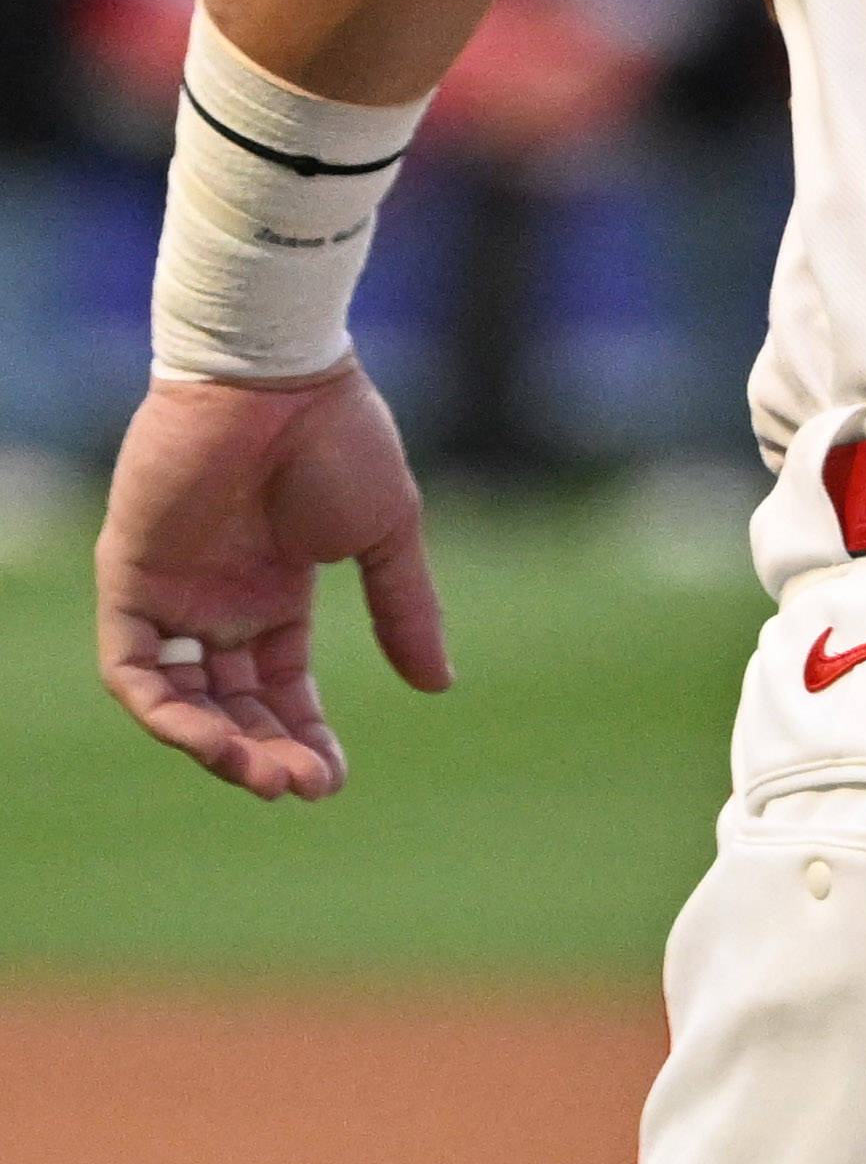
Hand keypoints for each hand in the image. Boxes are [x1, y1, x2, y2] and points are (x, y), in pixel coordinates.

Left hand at [95, 368, 450, 801]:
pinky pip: (131, 668)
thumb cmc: (339, 438)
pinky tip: (212, 739)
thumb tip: (439, 685)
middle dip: (266, 753)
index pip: (278, 686)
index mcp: (273, 591)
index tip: (333, 779)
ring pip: (177, 699)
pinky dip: (164, 711)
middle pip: (229, 703)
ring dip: (217, 746)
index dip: (305, 735)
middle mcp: (215, 600)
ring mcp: (170, 590)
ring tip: (265, 776)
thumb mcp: (388, 534)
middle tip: (304, 788)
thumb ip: (405, 610)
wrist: (278, 375)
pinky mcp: (129, 576)